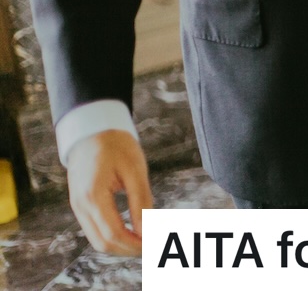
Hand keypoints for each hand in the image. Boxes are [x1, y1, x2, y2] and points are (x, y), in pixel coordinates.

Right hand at [66, 130, 152, 256]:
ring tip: (146, 242)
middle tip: (153, 247)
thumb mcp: (135, 171)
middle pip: (102, 242)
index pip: (113, 233)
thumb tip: (148, 231)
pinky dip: (113, 236)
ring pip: (97, 240)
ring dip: (121, 246)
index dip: (135, 244)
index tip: (155, 245)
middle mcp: (80, 205)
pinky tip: (133, 233)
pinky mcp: (80, 205)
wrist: (93, 132)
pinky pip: (95, 230)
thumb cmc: (117, 147)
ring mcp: (77, 206)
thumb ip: (141, 202)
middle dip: (129, 250)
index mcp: (92, 195)